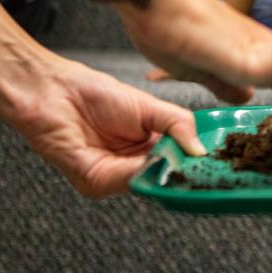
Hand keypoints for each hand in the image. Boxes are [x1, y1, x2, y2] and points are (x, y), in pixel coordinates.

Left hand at [9, 53, 204, 197]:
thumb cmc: (93, 93)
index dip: (197, 165)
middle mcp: (132, 168)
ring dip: (168, 171)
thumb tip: (202, 150)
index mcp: (148, 151)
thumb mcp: (150, 107)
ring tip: (188, 158)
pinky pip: (127, 181)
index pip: (179, 165)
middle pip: (167, 179)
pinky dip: (144, 170)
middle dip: (188, 174)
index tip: (219, 163)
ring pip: (150, 183)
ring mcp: (113, 178)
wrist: (52, 89)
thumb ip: (179, 126)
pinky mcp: (94, 181)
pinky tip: (156, 156)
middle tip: (213, 167)